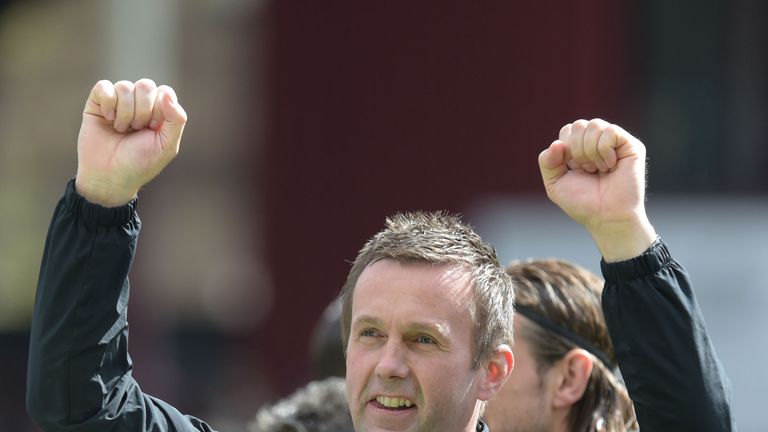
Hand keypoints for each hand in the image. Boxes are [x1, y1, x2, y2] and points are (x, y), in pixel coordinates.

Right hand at [75, 79, 187, 206]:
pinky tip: (108, 119)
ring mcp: (118, 102)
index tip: (152, 128)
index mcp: (159, 111)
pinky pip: (103, 86)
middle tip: (136, 129)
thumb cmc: (140, 163)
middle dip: (142, 111)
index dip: (159, 109)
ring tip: (121, 130)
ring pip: (124, 86)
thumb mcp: (167, 145)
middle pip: (145, 85)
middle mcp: (139, 103)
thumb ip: (176, 120)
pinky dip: (107, 103)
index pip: (164, 92)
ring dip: (124, 112)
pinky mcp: (97, 103)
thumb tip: (167, 94)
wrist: (109, 177)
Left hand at [538, 118, 656, 261]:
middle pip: (578, 125)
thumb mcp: (554, 183)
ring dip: (590, 153)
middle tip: (588, 170)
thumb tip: (557, 143)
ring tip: (599, 170)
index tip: (574, 169)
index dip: (566, 150)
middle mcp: (598, 141)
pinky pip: (610, 131)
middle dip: (576, 151)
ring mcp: (616, 142)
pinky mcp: (631, 146)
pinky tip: (611, 166)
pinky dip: (604, 151)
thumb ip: (547, 161)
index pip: (567, 130)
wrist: (606, 217)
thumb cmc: (583, 202)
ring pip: (594, 125)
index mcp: (580, 147)